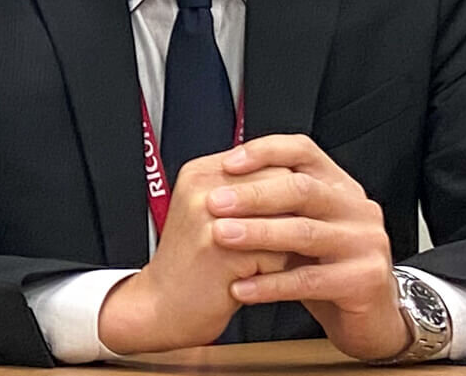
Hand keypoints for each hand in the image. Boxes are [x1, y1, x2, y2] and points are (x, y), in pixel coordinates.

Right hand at [97, 155, 292, 354]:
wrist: (163, 305)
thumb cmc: (196, 262)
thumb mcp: (210, 212)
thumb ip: (245, 190)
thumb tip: (302, 183)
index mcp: (199, 172)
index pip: (268, 159)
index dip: (288, 188)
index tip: (286, 211)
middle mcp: (202, 188)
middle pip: (280, 184)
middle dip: (291, 214)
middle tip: (279, 239)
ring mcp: (209, 218)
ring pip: (285, 217)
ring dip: (286, 243)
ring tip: (267, 258)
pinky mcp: (222, 251)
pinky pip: (278, 254)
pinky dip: (278, 271)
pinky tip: (256, 276)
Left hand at [210, 134, 409, 361]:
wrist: (369, 317)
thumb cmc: (325, 267)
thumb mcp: (303, 226)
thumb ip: (275, 203)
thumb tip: (220, 180)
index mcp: (340, 186)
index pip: (304, 151)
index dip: (265, 152)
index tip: (227, 164)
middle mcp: (357, 208)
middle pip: (302, 189)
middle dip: (253, 194)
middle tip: (214, 202)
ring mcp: (366, 243)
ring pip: (304, 232)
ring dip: (258, 233)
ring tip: (220, 236)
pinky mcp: (364, 281)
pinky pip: (309, 280)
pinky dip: (271, 284)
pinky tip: (241, 287)